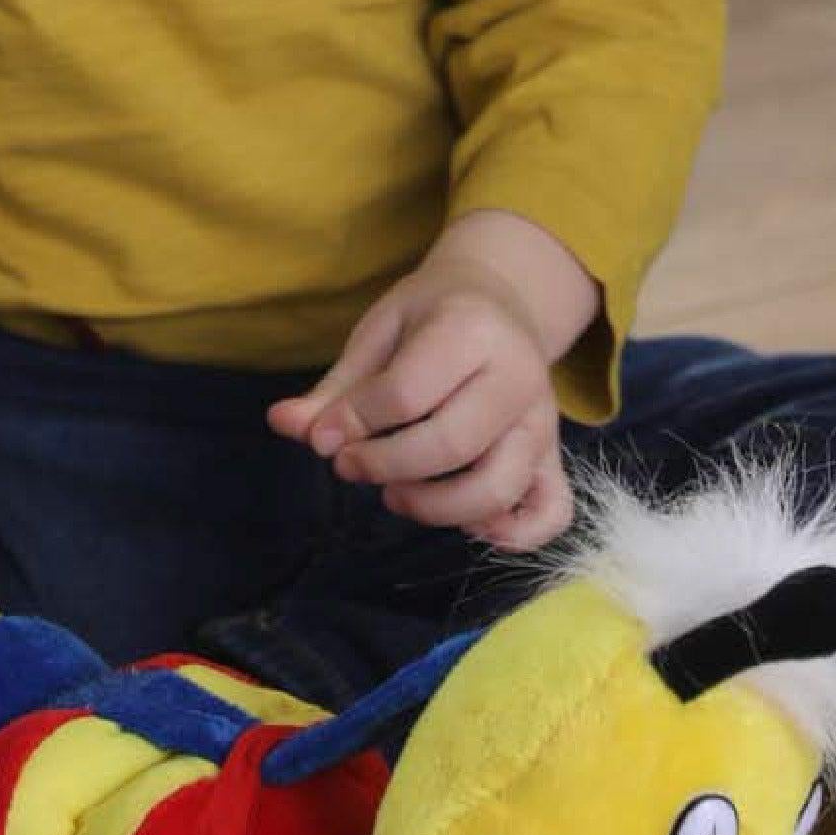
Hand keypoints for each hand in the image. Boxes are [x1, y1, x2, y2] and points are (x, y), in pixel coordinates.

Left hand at [266, 215, 592, 551]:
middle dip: (386, 465)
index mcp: (470, 330)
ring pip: (498, 487)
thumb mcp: (379, 333)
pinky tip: (465, 525)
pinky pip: (551, 512)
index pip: (407, 393)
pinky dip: (513, 535)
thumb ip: (337, 387)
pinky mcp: (553, 456)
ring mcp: (542, 422)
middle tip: (348, 466)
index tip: (320, 436)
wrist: (500, 299)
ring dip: (435, 507)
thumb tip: (282, 424)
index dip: (354, 423)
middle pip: (452, 443)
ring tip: (394, 495)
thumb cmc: (431, 315)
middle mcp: (518, 376)